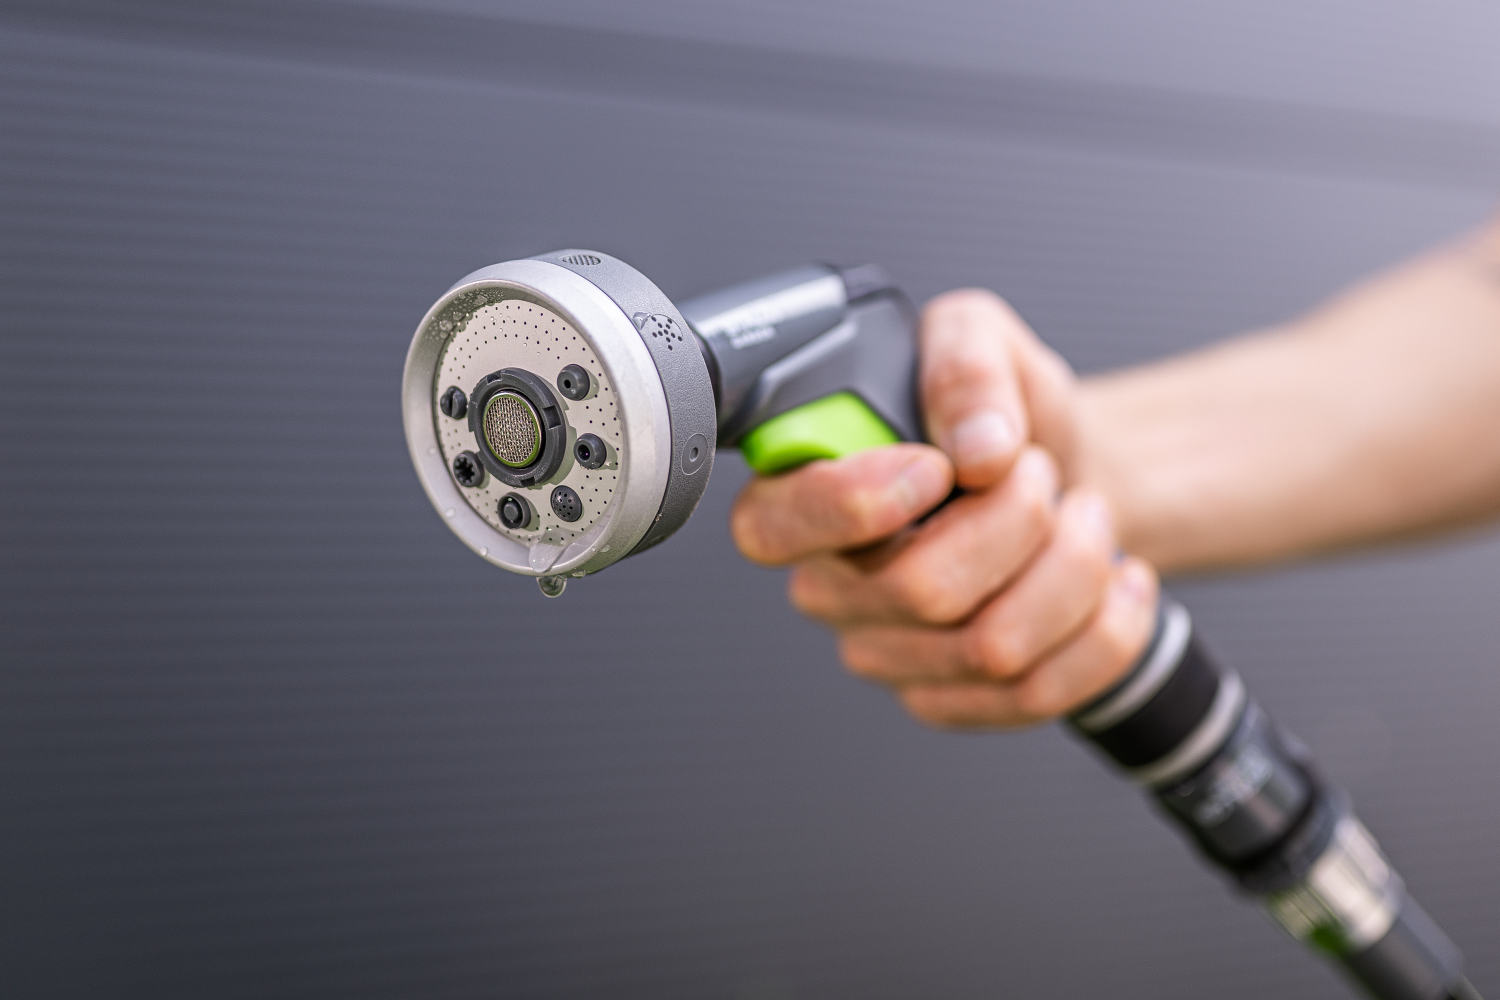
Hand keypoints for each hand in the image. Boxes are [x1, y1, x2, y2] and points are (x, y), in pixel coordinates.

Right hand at [730, 290, 1158, 727]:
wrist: (1064, 481)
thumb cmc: (999, 417)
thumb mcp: (978, 339)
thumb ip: (966, 367)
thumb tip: (978, 446)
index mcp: (798, 491)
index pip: (771, 528)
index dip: (857, 502)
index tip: (937, 465)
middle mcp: (829, 584)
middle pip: (921, 590)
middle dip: (1019, 517)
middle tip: (1037, 472)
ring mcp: (885, 654)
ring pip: (993, 648)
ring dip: (1075, 568)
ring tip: (1084, 516)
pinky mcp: (948, 699)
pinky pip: (1038, 694)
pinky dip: (1106, 631)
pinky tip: (1115, 583)